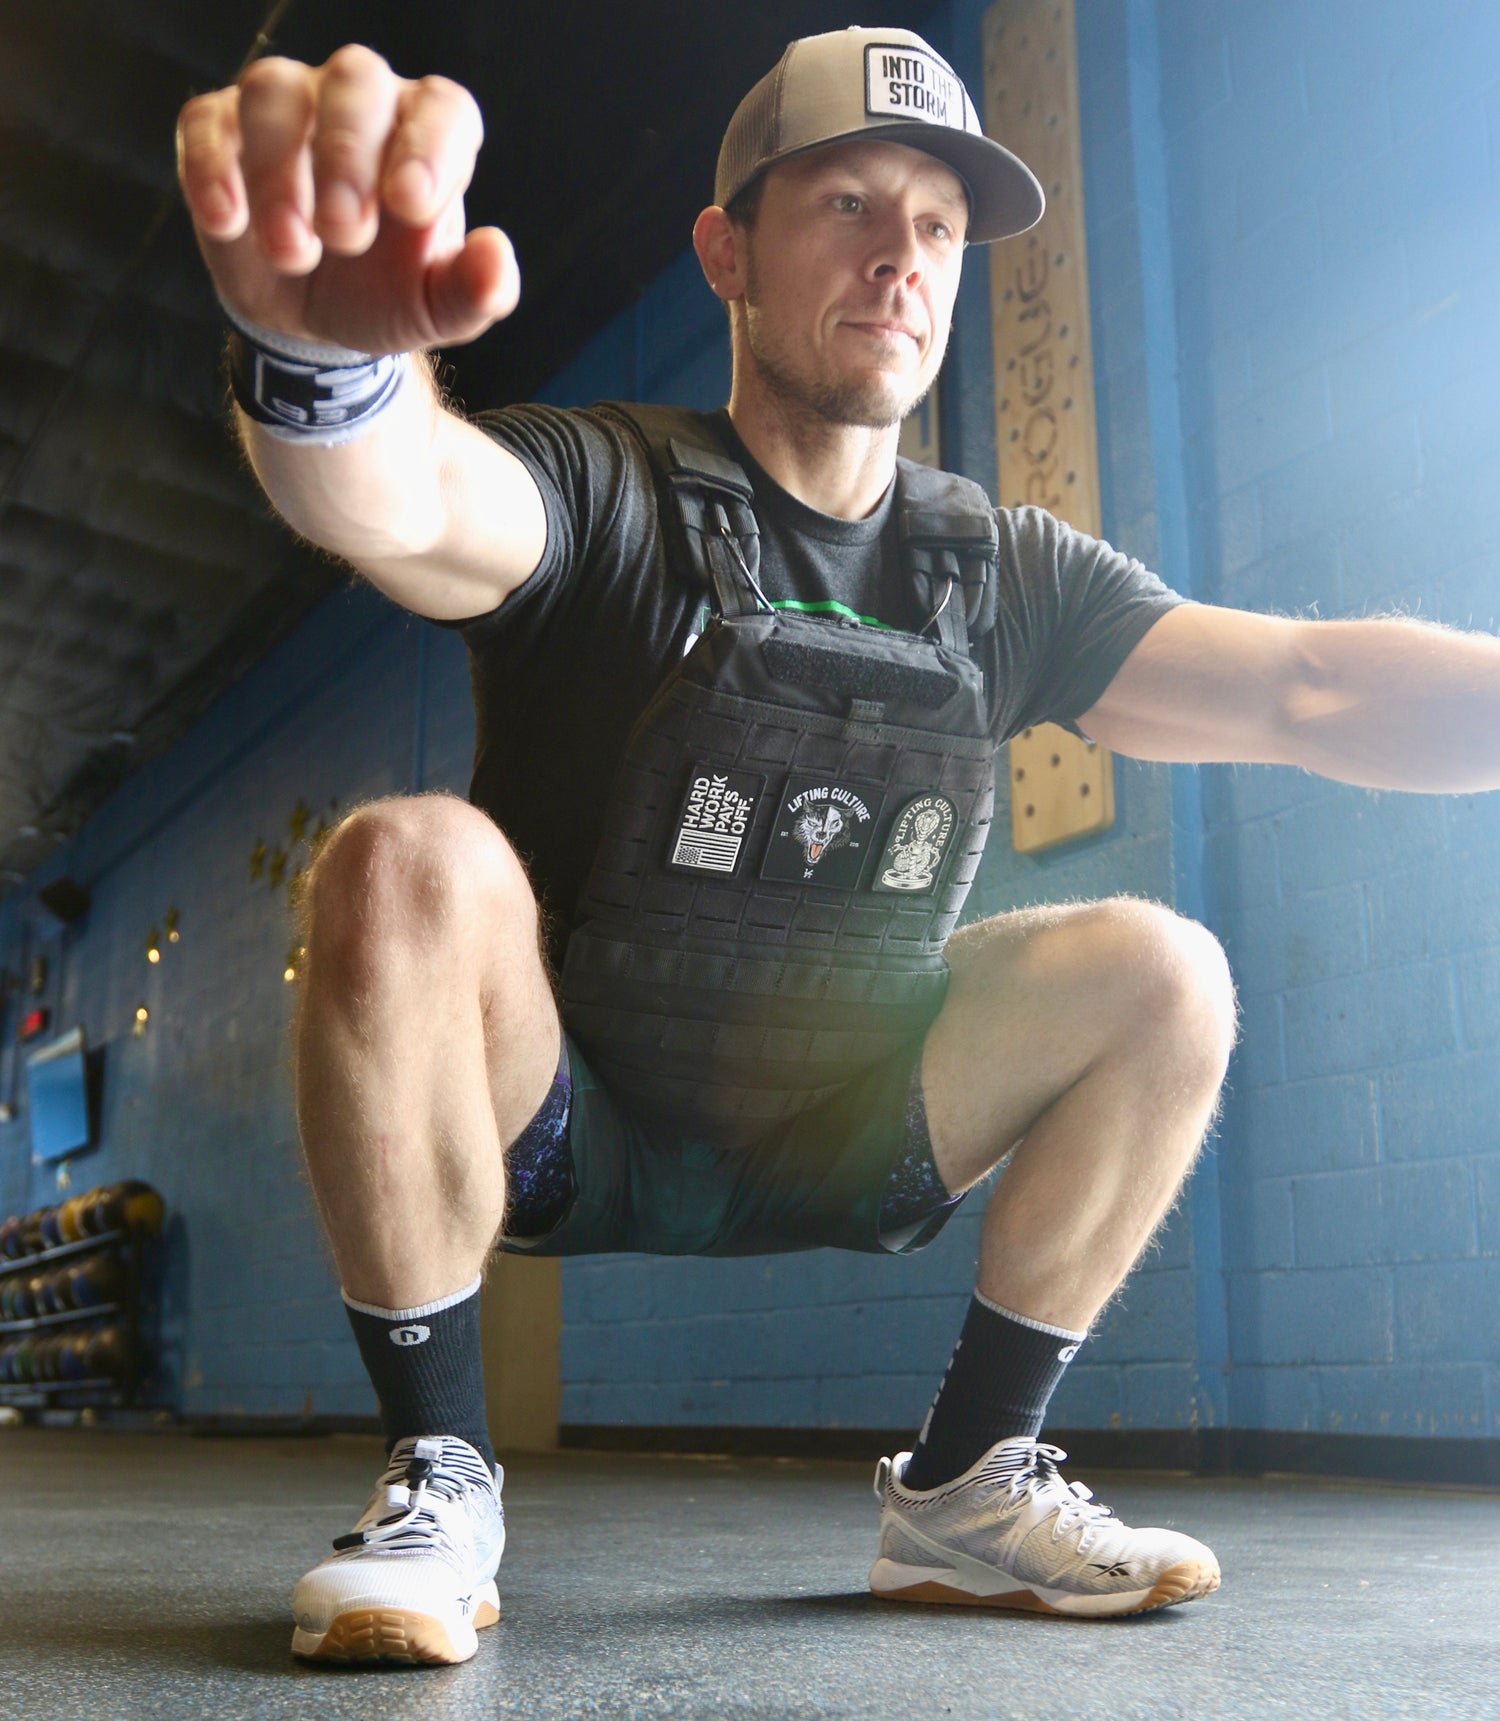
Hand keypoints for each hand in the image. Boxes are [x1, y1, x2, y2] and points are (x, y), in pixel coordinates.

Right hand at [176, 45, 518, 355]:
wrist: (311, 322)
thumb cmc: (384, 297)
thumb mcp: (436, 310)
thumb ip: (475, 291)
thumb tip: (496, 258)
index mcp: (427, 135)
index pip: (442, 108)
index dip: (428, 146)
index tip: (410, 205)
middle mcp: (361, 104)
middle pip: (356, 80)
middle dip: (348, 156)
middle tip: (345, 235)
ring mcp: (289, 108)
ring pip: (276, 92)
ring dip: (279, 171)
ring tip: (292, 250)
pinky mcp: (221, 131)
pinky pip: (208, 121)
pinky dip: (213, 168)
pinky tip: (227, 221)